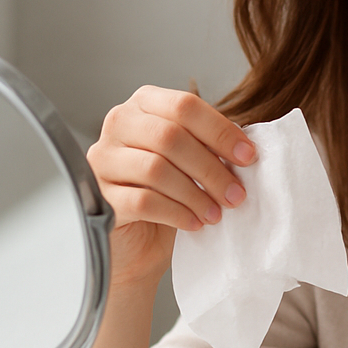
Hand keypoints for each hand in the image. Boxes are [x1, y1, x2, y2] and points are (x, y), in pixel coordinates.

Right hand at [86, 86, 255, 287]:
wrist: (139, 243)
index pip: (184, 105)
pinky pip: (142, 201)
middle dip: (210, 168)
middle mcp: (118, 124)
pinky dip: (175, 213)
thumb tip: (245, 149)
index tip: (248, 156)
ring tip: (216, 213)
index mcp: (144, 104)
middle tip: (235, 194)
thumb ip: (210, 146)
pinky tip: (194, 223)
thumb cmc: (168, 195)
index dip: (220, 131)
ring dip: (195, 194)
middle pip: (169, 137)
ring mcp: (103, 160)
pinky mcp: (99, 196)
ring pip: (155, 169)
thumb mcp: (192, 163)